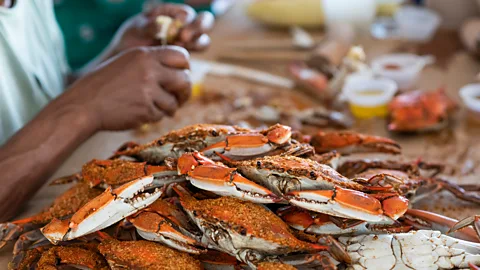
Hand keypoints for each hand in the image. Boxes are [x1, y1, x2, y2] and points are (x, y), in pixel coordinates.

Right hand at [63, 46, 190, 130]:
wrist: (84, 104)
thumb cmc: (104, 84)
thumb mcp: (127, 62)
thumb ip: (152, 63)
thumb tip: (181, 72)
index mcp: (145, 55)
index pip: (181, 56)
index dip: (185, 68)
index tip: (181, 76)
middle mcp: (149, 70)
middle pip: (184, 79)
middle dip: (184, 91)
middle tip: (179, 98)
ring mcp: (148, 90)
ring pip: (174, 102)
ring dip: (169, 107)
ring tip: (156, 107)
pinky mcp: (146, 110)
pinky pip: (161, 115)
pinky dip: (155, 116)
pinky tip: (142, 113)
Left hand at [113, 4, 214, 52]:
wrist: (127, 62)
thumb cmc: (130, 40)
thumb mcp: (135, 30)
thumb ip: (148, 26)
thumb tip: (160, 26)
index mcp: (172, 13)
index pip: (186, 13)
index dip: (186, 19)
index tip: (176, 29)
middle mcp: (184, 26)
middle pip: (204, 21)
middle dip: (198, 27)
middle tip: (183, 38)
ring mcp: (187, 43)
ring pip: (203, 40)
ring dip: (196, 44)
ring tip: (179, 49)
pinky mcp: (186, 59)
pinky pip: (195, 58)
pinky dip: (189, 59)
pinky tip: (176, 63)